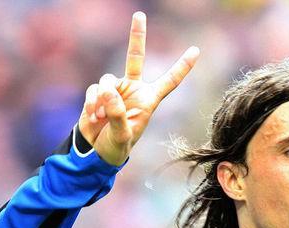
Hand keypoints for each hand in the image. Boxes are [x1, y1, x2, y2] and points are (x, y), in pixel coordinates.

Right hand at [78, 11, 198, 165]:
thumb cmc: (117, 146)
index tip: (196, 50)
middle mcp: (133, 89)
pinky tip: (94, 117)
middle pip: (135, 56)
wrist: (96, 150)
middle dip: (137, 35)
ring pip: (106, 80)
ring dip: (102, 100)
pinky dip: (92, 104)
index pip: (169, 80)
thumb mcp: (122, 135)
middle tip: (140, 15)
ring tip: (102, 118)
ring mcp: (115, 89)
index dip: (182, 67)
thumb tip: (107, 91)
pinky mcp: (98, 92)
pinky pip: (93, 90)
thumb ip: (117, 115)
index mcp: (149, 100)